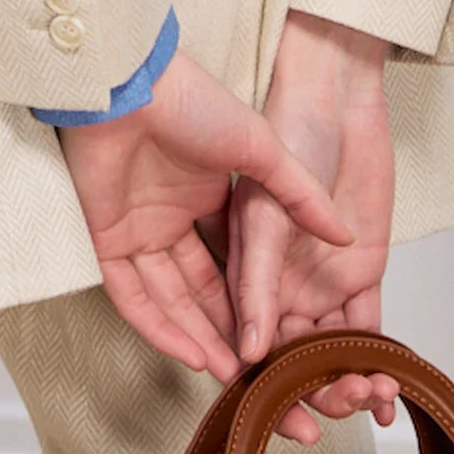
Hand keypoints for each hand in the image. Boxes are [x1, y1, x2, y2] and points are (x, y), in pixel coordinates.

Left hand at [58, 45, 353, 384]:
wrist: (134, 81)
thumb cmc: (193, 101)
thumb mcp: (262, 150)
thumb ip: (301, 196)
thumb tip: (347, 237)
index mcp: (206, 199)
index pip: (230, 265)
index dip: (250, 305)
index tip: (277, 338)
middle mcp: (170, 219)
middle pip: (199, 292)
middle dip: (225, 334)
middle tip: (254, 372)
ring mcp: (137, 230)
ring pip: (166, 300)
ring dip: (194, 338)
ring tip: (227, 372)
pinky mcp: (106, 236)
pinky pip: (130, 294)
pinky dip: (157, 325)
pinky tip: (187, 351)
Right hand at [229, 8, 399, 444]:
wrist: (336, 101)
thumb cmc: (287, 140)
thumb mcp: (265, 217)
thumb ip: (260, 285)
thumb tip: (252, 350)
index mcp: (248, 283)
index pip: (254, 352)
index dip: (270, 391)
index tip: (290, 421)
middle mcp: (282, 292)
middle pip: (297, 362)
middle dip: (319, 392)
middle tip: (344, 405)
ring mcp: (322, 285)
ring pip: (335, 352)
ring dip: (353, 381)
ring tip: (375, 394)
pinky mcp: (362, 274)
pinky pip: (370, 329)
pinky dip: (380, 359)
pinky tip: (391, 389)